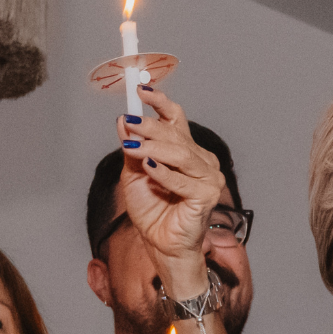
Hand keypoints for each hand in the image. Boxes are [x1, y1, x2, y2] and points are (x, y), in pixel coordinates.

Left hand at [116, 88, 223, 295]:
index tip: (141, 89)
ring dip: (154, 148)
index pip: (176, 119)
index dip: (160, 102)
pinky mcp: (207, 197)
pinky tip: (148, 167)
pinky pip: (182, 180)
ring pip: (180, 154)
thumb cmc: (153, 211)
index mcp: (187, 151)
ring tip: (133, 147)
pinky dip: (164, 173)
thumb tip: (123, 120)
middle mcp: (202, 161)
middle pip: (176, 134)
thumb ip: (132, 147)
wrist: (160, 244)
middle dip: (150, 126)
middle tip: (129, 121)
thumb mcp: (134, 172)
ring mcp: (208, 179)